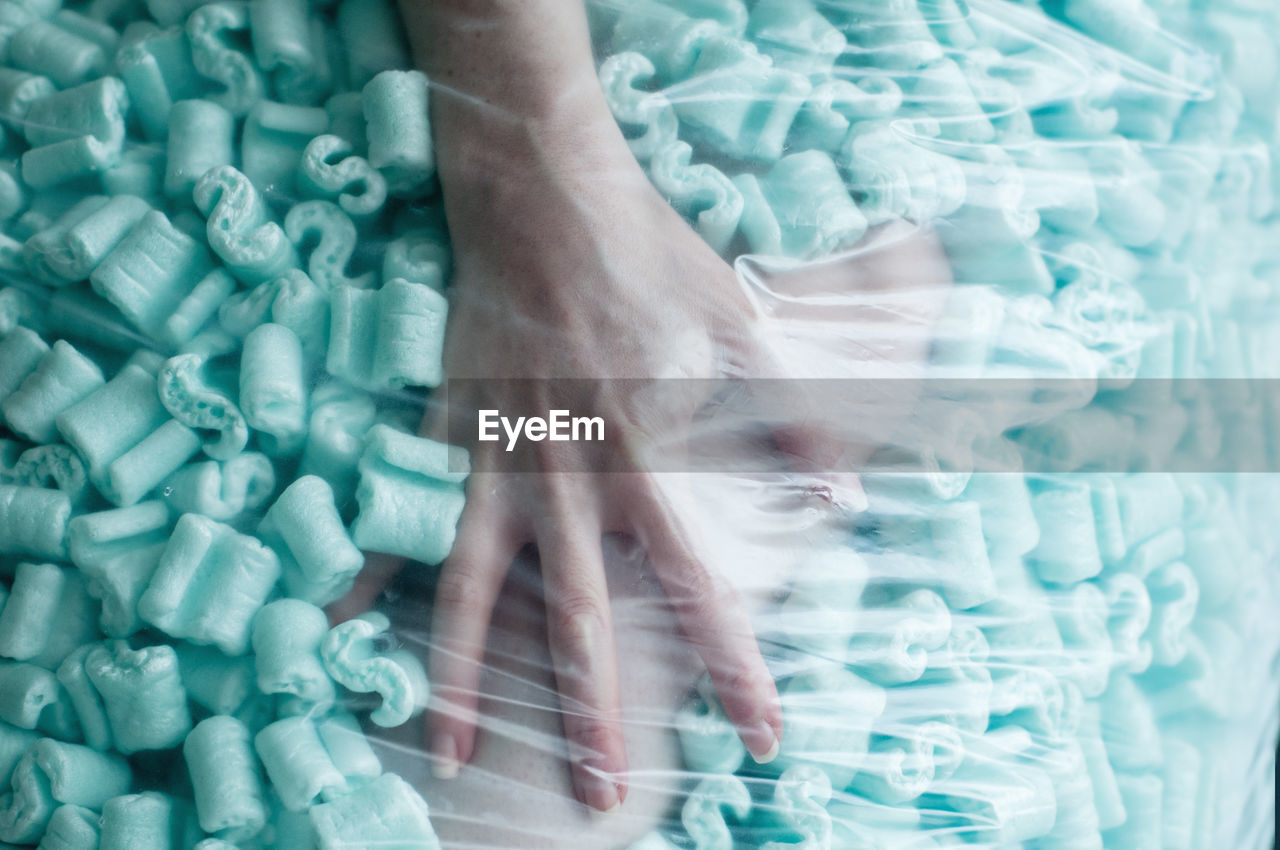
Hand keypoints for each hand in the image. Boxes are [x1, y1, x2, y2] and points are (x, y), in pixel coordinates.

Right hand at [418, 117, 818, 812]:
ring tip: (453, 760)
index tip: (760, 735)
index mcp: (646, 463)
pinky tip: (339, 638)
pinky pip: (401, 524)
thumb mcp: (748, 334)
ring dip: (464, 682)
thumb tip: (849, 500)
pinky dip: (369, 581)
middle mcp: (566, 485)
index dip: (735, 666)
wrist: (545, 199)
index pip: (701, 588)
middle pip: (577, 621)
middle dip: (594, 715)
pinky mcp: (445, 440)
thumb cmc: (652, 260)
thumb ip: (798, 421)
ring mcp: (494, 467)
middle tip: (604, 798)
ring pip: (473, 595)